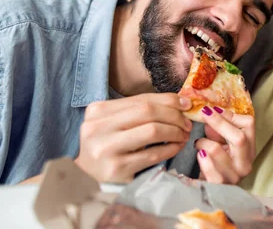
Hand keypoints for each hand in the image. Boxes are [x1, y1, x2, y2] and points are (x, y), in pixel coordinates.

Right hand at [75, 93, 192, 182]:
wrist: (85, 173)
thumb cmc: (106, 143)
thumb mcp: (114, 121)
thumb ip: (139, 110)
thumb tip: (179, 102)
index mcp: (98, 110)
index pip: (141, 99)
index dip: (168, 100)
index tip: (186, 104)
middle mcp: (98, 127)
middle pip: (148, 112)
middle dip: (174, 116)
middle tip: (186, 123)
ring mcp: (106, 149)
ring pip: (152, 131)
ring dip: (175, 131)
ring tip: (183, 135)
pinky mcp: (116, 169)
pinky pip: (152, 154)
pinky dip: (170, 149)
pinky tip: (176, 147)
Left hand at [194, 107, 255, 183]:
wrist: (209, 189)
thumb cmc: (216, 161)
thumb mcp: (221, 141)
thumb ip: (219, 127)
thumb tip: (210, 111)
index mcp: (250, 148)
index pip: (249, 124)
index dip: (230, 114)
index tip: (213, 109)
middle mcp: (246, 163)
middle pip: (239, 137)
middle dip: (218, 122)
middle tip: (203, 113)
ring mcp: (234, 176)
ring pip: (217, 150)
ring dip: (204, 142)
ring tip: (199, 143)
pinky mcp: (220, 186)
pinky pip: (209, 169)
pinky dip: (201, 158)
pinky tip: (200, 155)